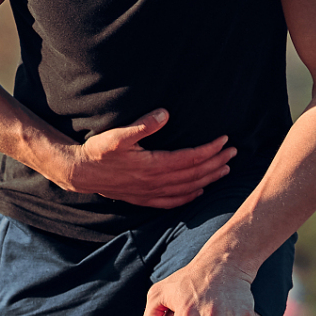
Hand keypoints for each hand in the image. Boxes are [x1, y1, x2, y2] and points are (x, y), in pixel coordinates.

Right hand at [53, 111, 233, 208]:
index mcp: (153, 165)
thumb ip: (143, 125)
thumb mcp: (117, 135)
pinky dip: (189, 197)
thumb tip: (165, 114)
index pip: (190, 159)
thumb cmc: (98, 152)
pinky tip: (199, 192)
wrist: (81, 173)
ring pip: (187, 188)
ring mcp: (150, 193)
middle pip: (194, 174)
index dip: (209, 150)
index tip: (225, 141)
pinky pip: (172, 202)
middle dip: (216, 163)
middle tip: (233, 154)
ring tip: (224, 170)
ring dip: (208, 179)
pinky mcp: (143, 199)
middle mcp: (155, 182)